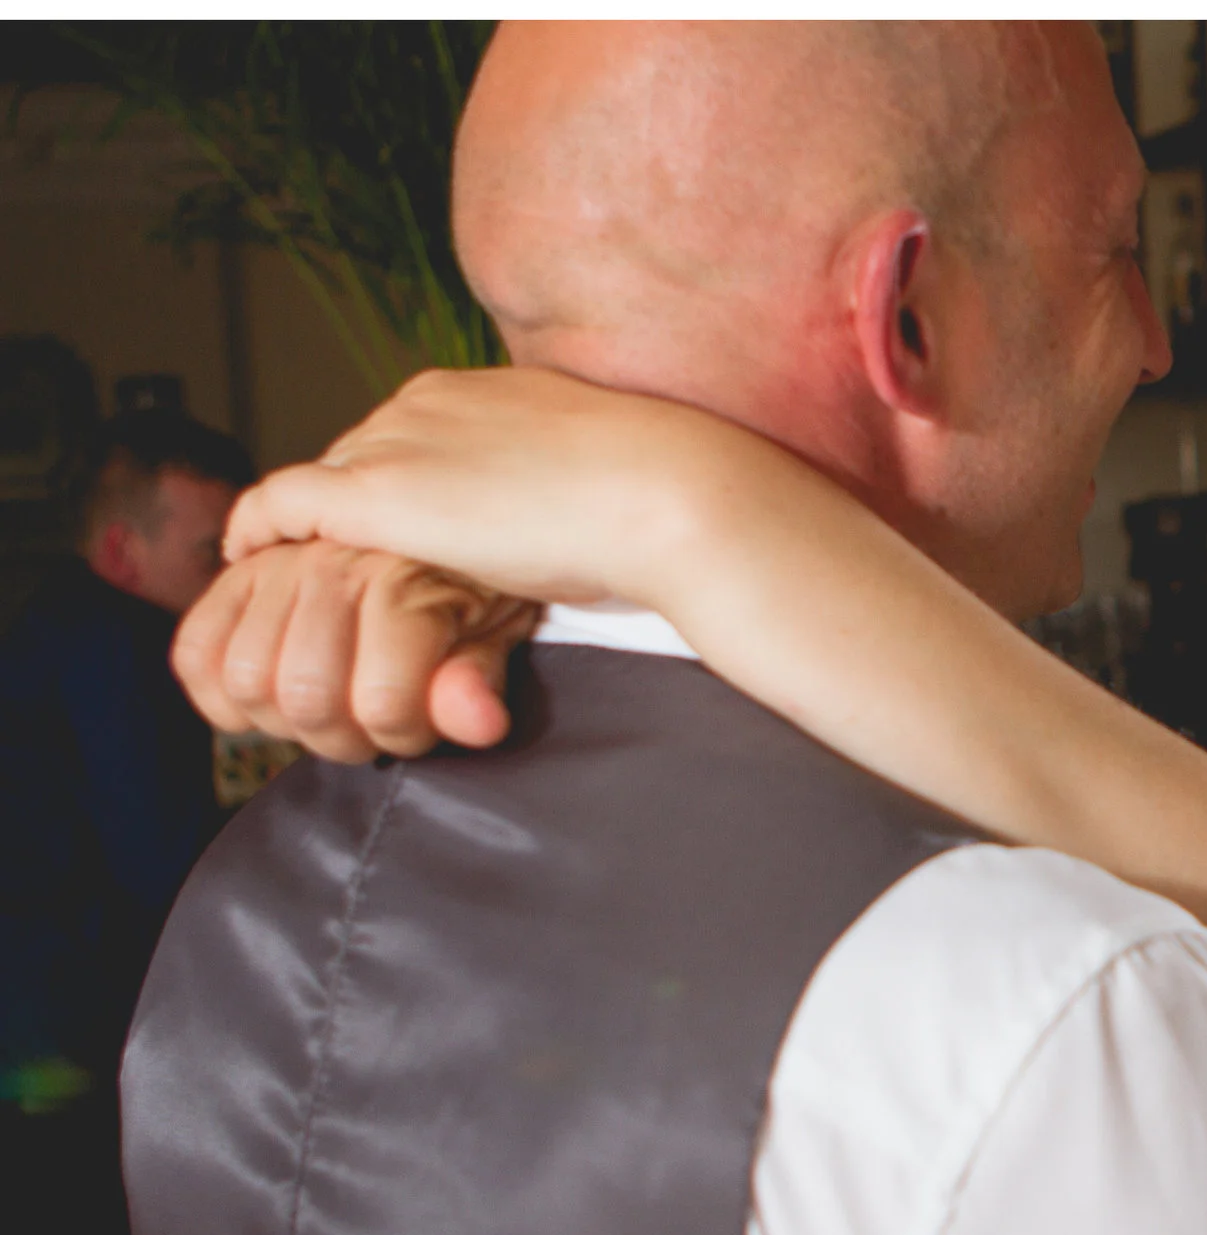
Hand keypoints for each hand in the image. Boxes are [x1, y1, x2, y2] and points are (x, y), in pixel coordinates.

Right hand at [176, 540, 535, 761]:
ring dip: (289, 719)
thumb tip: (476, 724)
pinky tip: (269, 702)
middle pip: (305, 697)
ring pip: (248, 679)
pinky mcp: (244, 574)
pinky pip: (199, 645)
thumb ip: (478, 672)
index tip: (427, 723)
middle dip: (346, 734)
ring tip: (332, 710)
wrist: (490, 499)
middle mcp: (332, 560)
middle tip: (377, 726)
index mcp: (400, 573)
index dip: (404, 731)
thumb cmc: (497, 564)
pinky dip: (221, 693)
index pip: (380, 702)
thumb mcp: (505, 624)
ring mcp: (280, 563)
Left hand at [224, 365, 807, 609]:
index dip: (396, 481)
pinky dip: (256, 528)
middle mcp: (422, 401)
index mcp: (475, 388)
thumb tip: (573, 504)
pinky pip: (281, 506)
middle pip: (356, 454)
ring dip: (306, 529)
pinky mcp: (377, 494)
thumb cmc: (657, 494)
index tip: (396, 525)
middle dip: (345, 504)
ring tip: (291, 578)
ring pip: (321, 482)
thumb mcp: (595, 467)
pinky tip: (244, 559)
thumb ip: (557, 474)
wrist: (665, 494)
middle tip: (332, 564)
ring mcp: (396, 443)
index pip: (408, 434)